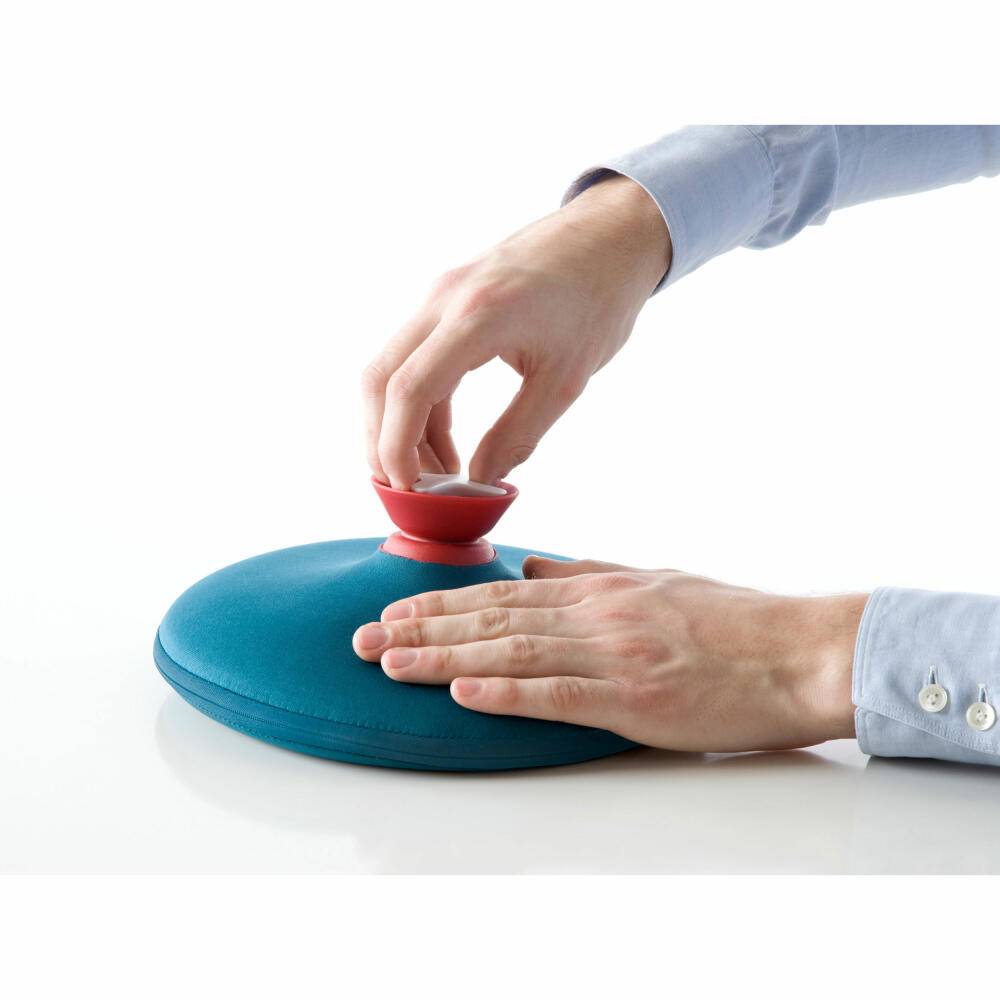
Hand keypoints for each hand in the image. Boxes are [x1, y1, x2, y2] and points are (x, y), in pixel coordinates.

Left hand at [352, 557, 866, 752]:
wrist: (800, 649)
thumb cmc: (733, 618)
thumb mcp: (653, 579)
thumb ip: (587, 573)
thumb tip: (532, 568)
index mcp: (598, 588)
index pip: (500, 594)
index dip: (439, 601)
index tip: (391, 609)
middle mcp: (596, 614)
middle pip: (491, 619)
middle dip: (419, 628)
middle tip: (361, 639)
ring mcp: (615, 655)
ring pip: (512, 652)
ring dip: (443, 658)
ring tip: (389, 662)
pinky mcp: (637, 700)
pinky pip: (561, 695)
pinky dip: (506, 694)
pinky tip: (463, 693)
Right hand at [362, 175, 671, 489]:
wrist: (609, 236)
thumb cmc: (598, 300)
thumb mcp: (566, 381)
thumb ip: (518, 435)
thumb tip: (479, 481)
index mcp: (478, 316)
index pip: (409, 390)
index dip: (397, 448)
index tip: (408, 489)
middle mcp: (444, 298)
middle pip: (380, 379)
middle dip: (382, 441)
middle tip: (407, 488)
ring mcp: (439, 294)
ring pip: (390, 368)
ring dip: (400, 425)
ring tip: (435, 473)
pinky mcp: (445, 298)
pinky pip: (414, 356)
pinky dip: (419, 402)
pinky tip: (444, 440)